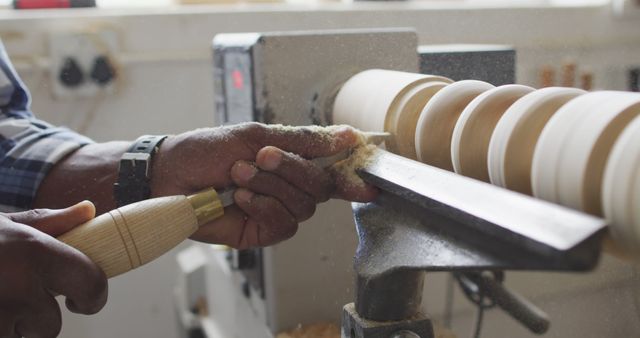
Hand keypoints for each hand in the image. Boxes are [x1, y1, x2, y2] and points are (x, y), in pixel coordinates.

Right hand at [0, 202, 106, 337]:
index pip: (90, 283)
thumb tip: (88, 211)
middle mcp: (17, 285)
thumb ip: (47, 223)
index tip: (82, 301)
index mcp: (32, 250)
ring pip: (23, 337)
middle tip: (18, 299)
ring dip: (11, 327)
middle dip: (38, 318)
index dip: (93, 297)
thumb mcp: (3, 224)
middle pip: (51, 325)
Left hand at [150, 122, 377, 248]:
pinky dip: (263, 206)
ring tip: (238, 174)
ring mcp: (277, 211)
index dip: (354, 175)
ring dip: (271, 186)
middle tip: (261, 156)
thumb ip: (303, 140)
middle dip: (292, 169)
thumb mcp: (256, 135)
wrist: (170, 175)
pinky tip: (239, 198)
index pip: (333, 170)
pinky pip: (284, 224)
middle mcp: (290, 188)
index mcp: (292, 161)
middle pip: (320, 186)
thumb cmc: (208, 150)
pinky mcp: (263, 232)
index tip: (372, 180)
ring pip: (303, 205)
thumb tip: (348, 136)